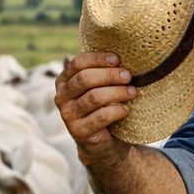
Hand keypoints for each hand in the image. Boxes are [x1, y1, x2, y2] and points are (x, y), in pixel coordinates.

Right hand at [55, 52, 137, 168]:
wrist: (101, 142)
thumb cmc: (103, 107)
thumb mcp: (99, 87)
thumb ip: (102, 71)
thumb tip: (125, 51)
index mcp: (63, 81)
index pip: (77, 63)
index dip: (98, 59)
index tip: (117, 59)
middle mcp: (61, 97)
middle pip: (85, 79)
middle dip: (110, 75)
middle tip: (128, 76)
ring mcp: (68, 115)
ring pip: (94, 97)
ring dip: (117, 92)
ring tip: (133, 92)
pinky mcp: (78, 131)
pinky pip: (100, 117)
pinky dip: (117, 111)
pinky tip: (127, 109)